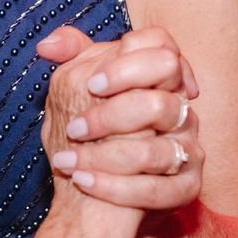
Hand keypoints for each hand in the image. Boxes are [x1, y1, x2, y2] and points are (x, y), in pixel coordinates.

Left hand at [37, 26, 201, 211]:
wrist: (106, 192)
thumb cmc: (95, 134)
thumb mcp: (82, 91)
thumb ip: (73, 57)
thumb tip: (47, 45)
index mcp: (162, 81)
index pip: (163, 52)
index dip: (128, 66)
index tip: (92, 85)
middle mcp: (183, 113)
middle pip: (162, 103)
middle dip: (112, 116)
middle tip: (75, 127)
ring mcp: (189, 152)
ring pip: (155, 152)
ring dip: (103, 156)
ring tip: (68, 159)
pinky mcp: (188, 188)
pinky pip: (156, 190)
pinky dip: (113, 187)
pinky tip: (83, 180)